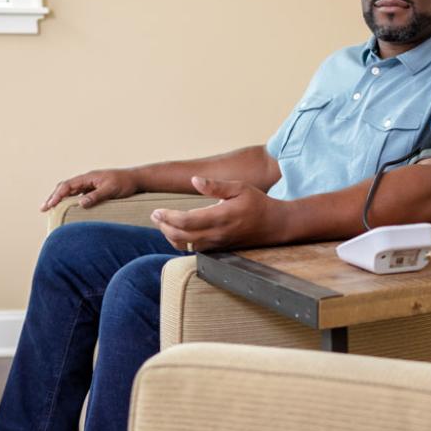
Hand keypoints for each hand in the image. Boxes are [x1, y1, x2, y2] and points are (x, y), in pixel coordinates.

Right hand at [40, 168, 139, 211]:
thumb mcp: (111, 190)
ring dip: (61, 200)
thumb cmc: (125, 183)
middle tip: (44, 209)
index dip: (56, 196)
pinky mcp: (95, 190)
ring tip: (52, 210)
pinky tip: (69, 210)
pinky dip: (71, 202)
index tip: (48, 206)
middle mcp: (87, 180)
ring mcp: (90, 185)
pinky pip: (79, 195)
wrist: (137, 179)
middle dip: (54, 197)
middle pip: (65, 188)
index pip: (67, 186)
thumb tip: (80, 203)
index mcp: (88, 177)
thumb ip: (96, 196)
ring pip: (71, 192)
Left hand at [150, 176, 275, 252]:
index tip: (157, 211)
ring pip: (186, 245)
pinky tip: (178, 232)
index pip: (186, 221)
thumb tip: (194, 180)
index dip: (168, 217)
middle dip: (164, 226)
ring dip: (171, 236)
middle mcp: (218, 234)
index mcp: (221, 216)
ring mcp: (218, 243)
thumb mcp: (239, 187)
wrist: (275, 224)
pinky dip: (182, 242)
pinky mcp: (219, 249)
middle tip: (155, 215)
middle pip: (182, 236)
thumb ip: (216, 185)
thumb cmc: (257, 203)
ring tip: (163, 223)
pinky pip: (195, 249)